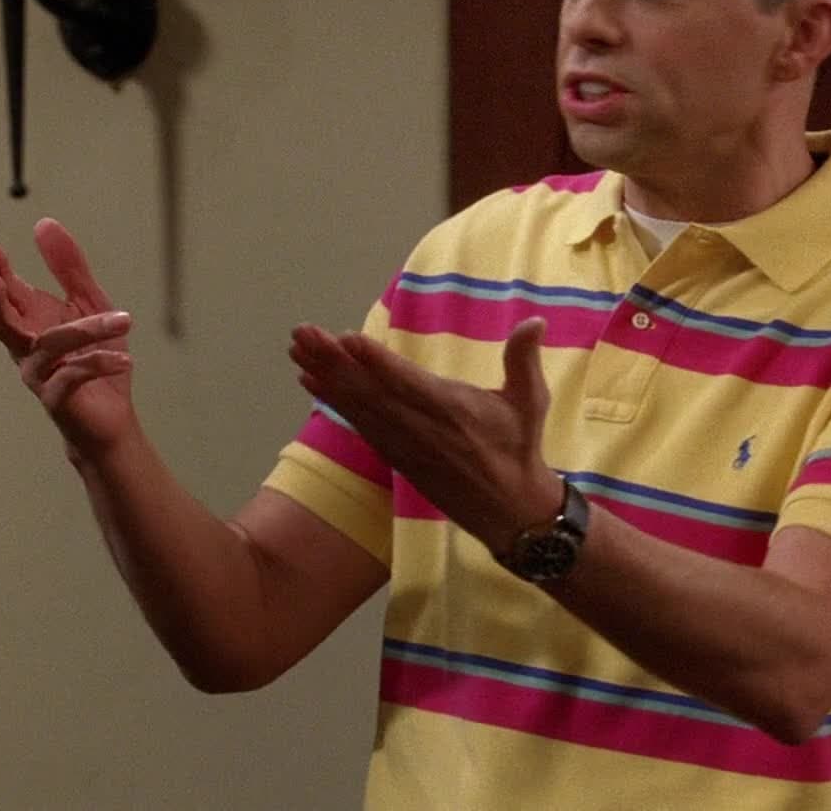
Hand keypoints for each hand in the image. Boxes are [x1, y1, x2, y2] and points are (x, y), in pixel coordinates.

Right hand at [0, 217, 135, 454]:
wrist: (111, 417)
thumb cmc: (96, 358)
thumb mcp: (90, 305)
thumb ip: (69, 268)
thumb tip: (43, 224)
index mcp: (31, 322)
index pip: (5, 295)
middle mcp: (28, 347)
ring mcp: (39, 375)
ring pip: (50, 345)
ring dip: (88, 329)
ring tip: (125, 320)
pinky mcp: (57, 400)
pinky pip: (72, 376)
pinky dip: (99, 364)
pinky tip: (125, 360)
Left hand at [288, 318, 559, 552]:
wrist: (509, 510)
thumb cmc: (519, 448)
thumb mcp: (530, 402)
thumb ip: (524, 360)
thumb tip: (536, 320)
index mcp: (453, 409)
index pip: (408, 383)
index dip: (376, 362)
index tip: (346, 339)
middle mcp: (421, 426)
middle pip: (371, 391)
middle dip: (334, 361)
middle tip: (302, 333)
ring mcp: (403, 443)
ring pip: (358, 406)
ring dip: (325, 377)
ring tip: (295, 350)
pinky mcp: (395, 454)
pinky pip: (359, 424)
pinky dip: (334, 402)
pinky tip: (309, 382)